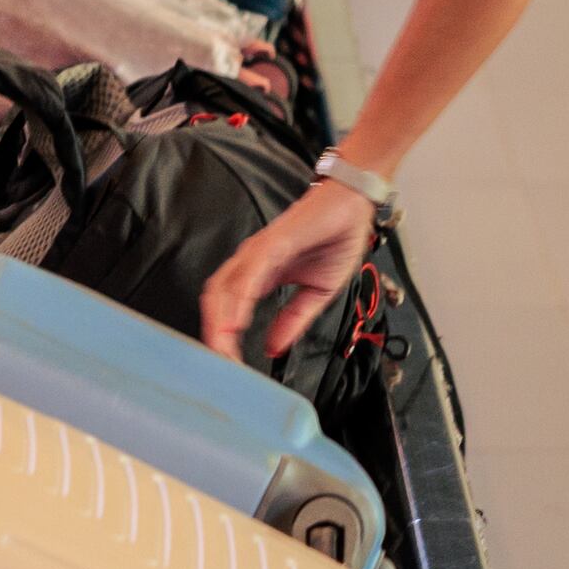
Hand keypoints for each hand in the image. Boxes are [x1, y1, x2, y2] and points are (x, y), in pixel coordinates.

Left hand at [200, 176, 378, 360]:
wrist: (354, 205)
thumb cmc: (336, 238)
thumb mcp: (317, 293)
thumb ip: (293, 320)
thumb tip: (273, 349)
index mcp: (260, 275)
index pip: (229, 308)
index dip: (224, 337)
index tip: (230, 364)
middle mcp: (252, 263)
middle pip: (217, 300)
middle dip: (215, 334)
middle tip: (221, 364)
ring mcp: (259, 251)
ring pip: (225, 288)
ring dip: (220, 321)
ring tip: (222, 349)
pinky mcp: (273, 242)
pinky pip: (248, 273)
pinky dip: (238, 299)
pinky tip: (236, 322)